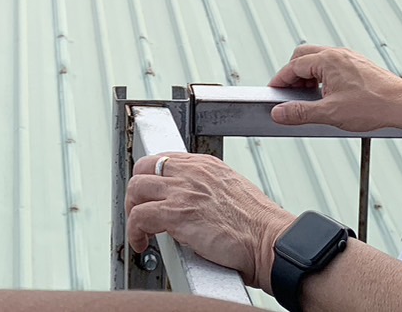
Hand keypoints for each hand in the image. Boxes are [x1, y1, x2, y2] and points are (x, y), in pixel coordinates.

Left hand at [126, 152, 294, 290]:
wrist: (269, 240)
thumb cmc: (258, 225)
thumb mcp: (232, 191)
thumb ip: (208, 190)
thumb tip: (193, 203)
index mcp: (206, 165)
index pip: (165, 159)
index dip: (153, 178)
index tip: (151, 195)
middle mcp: (192, 171)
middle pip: (144, 167)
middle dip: (137, 191)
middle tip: (140, 210)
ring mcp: (182, 190)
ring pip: (136, 188)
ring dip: (132, 210)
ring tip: (139, 229)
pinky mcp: (176, 214)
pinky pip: (139, 217)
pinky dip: (134, 232)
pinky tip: (141, 242)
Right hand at [269, 45, 401, 133]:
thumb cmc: (374, 106)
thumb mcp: (330, 113)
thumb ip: (300, 112)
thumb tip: (279, 113)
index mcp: (328, 60)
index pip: (294, 65)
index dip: (280, 80)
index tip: (274, 91)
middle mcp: (339, 54)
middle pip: (304, 56)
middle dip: (293, 74)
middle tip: (288, 93)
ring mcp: (350, 58)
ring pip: (320, 60)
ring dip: (309, 75)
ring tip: (308, 97)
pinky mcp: (360, 66)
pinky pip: (334, 65)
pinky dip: (323, 76)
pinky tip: (328, 96)